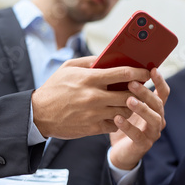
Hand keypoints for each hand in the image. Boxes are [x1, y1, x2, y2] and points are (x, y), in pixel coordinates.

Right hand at [31, 56, 150, 138]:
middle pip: (129, 94)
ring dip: (132, 105)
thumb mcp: (69, 68)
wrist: (38, 114)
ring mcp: (94, 114)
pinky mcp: (93, 127)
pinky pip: (116, 124)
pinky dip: (120, 119)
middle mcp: (94, 96)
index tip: (147, 71)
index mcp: (90, 79)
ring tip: (132, 100)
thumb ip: (90, 61)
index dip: (139, 72)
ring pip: (125, 110)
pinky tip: (119, 113)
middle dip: (139, 91)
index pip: (123, 74)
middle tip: (143, 88)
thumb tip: (109, 56)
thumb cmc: (55, 87)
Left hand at [109, 68, 168, 169]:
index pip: (163, 92)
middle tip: (132, 83)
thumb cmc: (122, 123)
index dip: (160, 81)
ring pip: (154, 119)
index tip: (152, 69)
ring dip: (142, 108)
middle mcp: (158, 120)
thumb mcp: (124, 106)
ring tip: (128, 100)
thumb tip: (118, 69)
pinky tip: (117, 118)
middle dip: (146, 92)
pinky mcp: (143, 145)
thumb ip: (125, 91)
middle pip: (158, 104)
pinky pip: (138, 135)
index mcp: (155, 108)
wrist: (120, 152)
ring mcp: (152, 133)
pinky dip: (128, 127)